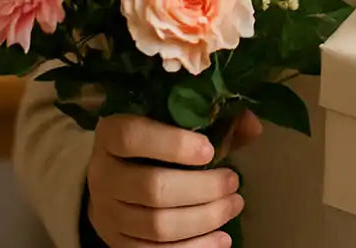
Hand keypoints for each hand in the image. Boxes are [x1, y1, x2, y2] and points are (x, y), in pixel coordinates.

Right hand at [87, 111, 262, 246]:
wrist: (114, 174)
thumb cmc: (153, 140)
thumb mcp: (175, 121)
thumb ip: (214, 119)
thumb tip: (253, 126)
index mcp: (111, 133)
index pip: (133, 137)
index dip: (173, 144)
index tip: (209, 150)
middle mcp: (102, 174)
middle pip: (153, 189)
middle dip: (202, 189)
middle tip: (233, 182)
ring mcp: (107, 213)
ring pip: (156, 226)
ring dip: (203, 219)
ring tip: (234, 205)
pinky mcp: (117, 243)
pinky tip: (221, 239)